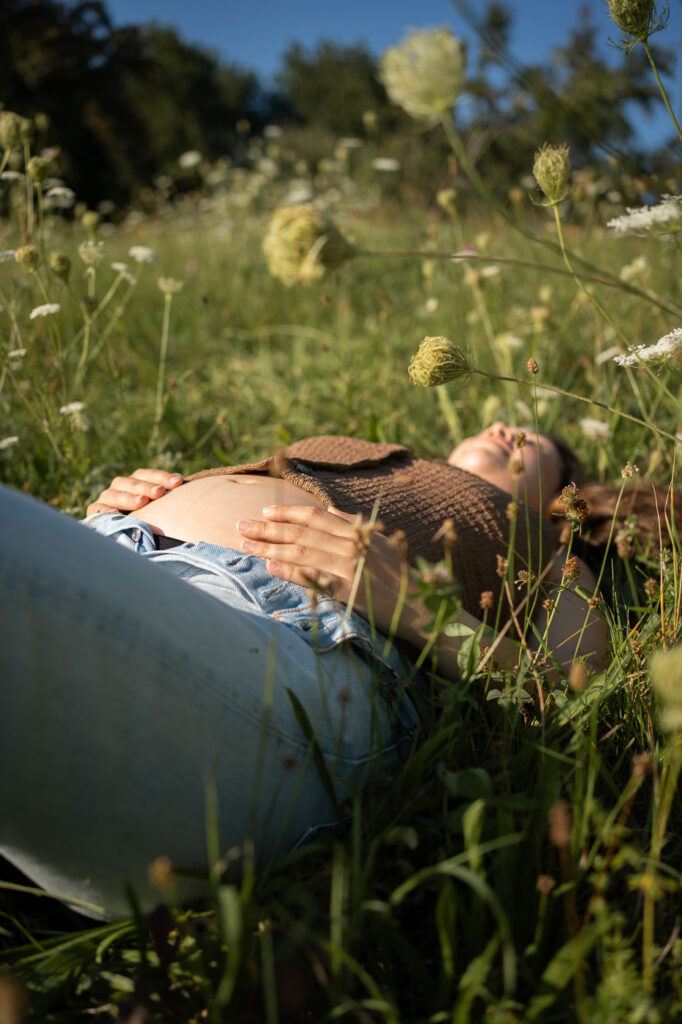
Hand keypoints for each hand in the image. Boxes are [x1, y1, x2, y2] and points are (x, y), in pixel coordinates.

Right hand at [86, 468, 183, 516]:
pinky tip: (116, 513)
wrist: (122, 541)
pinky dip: (106, 511)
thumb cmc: (151, 523)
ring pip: (114, 494)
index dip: (161, 477)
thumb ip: (169, 501)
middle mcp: (119, 488)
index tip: (179, 482)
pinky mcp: (95, 513)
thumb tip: (188, 490)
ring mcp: (106, 500)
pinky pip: (98, 510)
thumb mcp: (159, 511)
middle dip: (146, 487)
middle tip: (160, 492)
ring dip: (129, 498)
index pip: (146, 474)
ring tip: (142, 502)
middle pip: (131, 482)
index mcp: (135, 482)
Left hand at [236, 505, 421, 642]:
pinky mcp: (346, 591)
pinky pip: (311, 577)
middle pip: (301, 533)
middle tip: (241, 525)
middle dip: (268, 528)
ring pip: (301, 552)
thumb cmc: (400, 573)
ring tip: (246, 545)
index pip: (315, 517)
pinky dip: (289, 570)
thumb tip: (331, 509)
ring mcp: (348, 568)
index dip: (288, 512)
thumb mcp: (381, 541)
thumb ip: (354, 525)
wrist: (417, 606)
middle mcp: (350, 546)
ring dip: (270, 548)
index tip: (266, 510)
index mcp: (357, 532)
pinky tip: (269, 566)